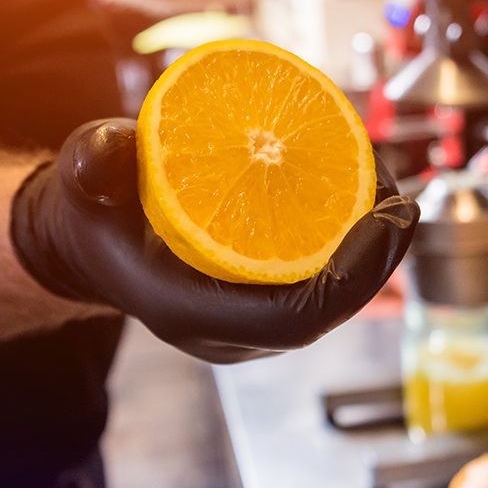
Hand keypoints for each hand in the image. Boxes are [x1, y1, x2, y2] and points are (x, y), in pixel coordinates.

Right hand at [11, 119, 418, 362]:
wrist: (87, 241)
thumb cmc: (91, 209)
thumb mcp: (83, 176)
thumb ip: (91, 163)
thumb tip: (104, 156)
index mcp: (189, 311)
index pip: (294, 319)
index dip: (352, 278)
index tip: (386, 220)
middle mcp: (226, 331)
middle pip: (327, 312)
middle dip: (376, 259)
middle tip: (404, 199)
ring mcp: (245, 323)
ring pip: (329, 300)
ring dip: (370, 253)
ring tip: (393, 193)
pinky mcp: (258, 302)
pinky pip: (318, 284)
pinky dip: (349, 247)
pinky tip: (367, 199)